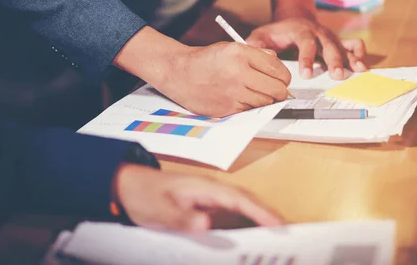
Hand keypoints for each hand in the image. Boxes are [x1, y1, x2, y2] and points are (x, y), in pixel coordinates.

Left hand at [114, 164, 283, 234]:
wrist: (128, 185)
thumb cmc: (144, 195)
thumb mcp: (160, 211)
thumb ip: (183, 218)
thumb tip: (208, 224)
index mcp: (205, 188)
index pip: (240, 199)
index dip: (260, 212)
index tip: (278, 224)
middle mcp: (212, 190)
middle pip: (247, 200)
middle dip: (269, 213)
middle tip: (288, 229)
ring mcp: (210, 196)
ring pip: (242, 205)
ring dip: (260, 215)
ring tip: (277, 231)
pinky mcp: (206, 204)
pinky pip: (232, 211)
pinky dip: (246, 219)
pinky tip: (252, 230)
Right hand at [158, 42, 290, 116]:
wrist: (179, 72)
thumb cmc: (207, 60)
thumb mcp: (232, 48)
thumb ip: (258, 55)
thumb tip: (278, 65)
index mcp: (241, 54)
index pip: (278, 70)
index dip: (285, 77)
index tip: (283, 79)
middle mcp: (238, 73)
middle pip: (276, 90)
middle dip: (280, 91)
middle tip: (277, 90)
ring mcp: (232, 93)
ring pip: (266, 102)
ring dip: (266, 99)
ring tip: (257, 92)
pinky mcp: (227, 108)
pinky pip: (250, 110)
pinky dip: (251, 106)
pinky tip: (242, 97)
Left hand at [247, 17, 366, 79]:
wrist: (293, 17)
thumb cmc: (276, 32)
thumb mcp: (262, 35)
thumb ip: (257, 46)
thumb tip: (261, 56)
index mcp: (300, 30)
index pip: (305, 43)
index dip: (307, 58)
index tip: (306, 74)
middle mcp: (318, 32)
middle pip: (329, 45)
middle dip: (334, 61)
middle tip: (337, 76)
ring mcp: (329, 37)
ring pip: (343, 45)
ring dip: (351, 58)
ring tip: (358, 70)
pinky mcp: (337, 42)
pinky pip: (353, 43)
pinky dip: (359, 53)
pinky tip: (362, 65)